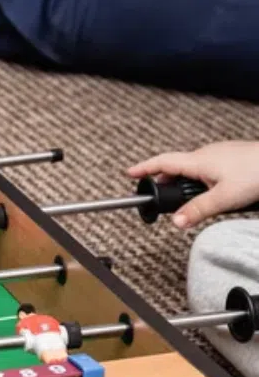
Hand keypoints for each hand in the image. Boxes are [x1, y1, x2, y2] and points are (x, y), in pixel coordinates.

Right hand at [128, 141, 258, 227]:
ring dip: (187, 184)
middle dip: (166, 183)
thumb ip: (198, 210)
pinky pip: (208, 169)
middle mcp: (206, 154)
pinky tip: (216, 193)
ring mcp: (219, 154)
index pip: (162, 162)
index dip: (144, 168)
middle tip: (162, 199)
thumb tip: (176, 222)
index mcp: (198, 161)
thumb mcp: (224, 198)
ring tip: (194, 201)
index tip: (129, 173)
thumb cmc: (257, 174)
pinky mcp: (231, 157)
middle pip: (176, 168)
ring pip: (194, 169)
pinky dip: (203, 181)